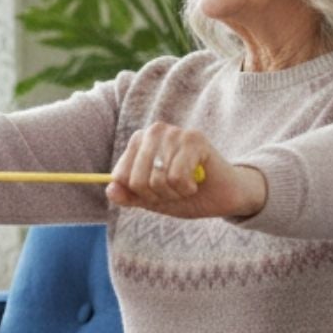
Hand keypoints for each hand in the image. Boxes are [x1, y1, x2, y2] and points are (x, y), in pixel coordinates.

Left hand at [106, 123, 265, 220]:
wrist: (222, 197)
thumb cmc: (185, 194)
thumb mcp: (150, 200)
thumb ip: (128, 196)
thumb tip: (110, 190)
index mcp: (138, 142)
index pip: (119, 176)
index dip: (139, 194)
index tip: (155, 191)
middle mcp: (153, 132)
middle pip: (136, 180)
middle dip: (156, 195)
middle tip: (174, 189)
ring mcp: (174, 133)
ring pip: (157, 179)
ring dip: (174, 192)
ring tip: (186, 184)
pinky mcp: (194, 139)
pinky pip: (175, 177)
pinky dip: (186, 188)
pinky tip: (196, 181)